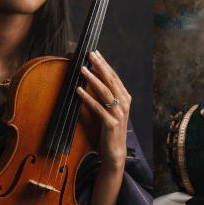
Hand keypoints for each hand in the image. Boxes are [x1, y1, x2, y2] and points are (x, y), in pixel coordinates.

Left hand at [77, 50, 129, 168]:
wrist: (115, 152)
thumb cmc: (109, 130)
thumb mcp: (110, 110)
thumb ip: (105, 95)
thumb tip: (93, 78)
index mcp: (125, 98)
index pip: (114, 76)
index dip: (104, 64)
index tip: (95, 53)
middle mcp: (124, 104)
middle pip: (111, 80)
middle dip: (100, 65)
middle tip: (90, 54)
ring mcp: (118, 114)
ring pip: (105, 92)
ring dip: (93, 79)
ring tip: (82, 69)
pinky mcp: (111, 123)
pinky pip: (97, 107)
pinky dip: (87, 98)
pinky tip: (78, 90)